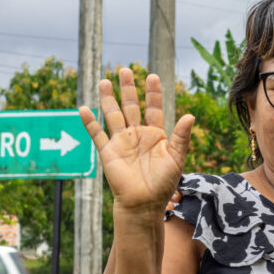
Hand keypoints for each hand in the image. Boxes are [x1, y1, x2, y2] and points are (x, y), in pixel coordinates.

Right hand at [79, 68, 193, 211]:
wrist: (144, 203)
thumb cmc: (163, 183)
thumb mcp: (176, 158)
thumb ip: (181, 137)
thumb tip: (190, 116)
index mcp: (156, 134)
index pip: (154, 108)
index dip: (153, 92)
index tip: (152, 76)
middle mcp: (137, 134)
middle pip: (131, 106)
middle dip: (128, 88)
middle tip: (125, 70)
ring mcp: (122, 142)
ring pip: (113, 114)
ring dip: (108, 99)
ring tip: (105, 81)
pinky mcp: (108, 151)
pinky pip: (97, 133)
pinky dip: (89, 122)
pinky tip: (84, 108)